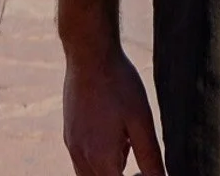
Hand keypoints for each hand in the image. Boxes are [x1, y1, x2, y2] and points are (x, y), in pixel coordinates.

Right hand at [64, 48, 164, 175]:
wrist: (89, 55)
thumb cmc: (119, 85)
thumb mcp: (142, 121)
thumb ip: (150, 157)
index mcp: (102, 159)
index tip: (147, 171)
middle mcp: (82, 158)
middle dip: (123, 175)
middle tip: (137, 153)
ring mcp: (72, 146)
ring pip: (90, 175)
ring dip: (111, 169)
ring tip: (125, 139)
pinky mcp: (68, 135)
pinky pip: (82, 161)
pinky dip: (99, 158)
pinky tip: (112, 131)